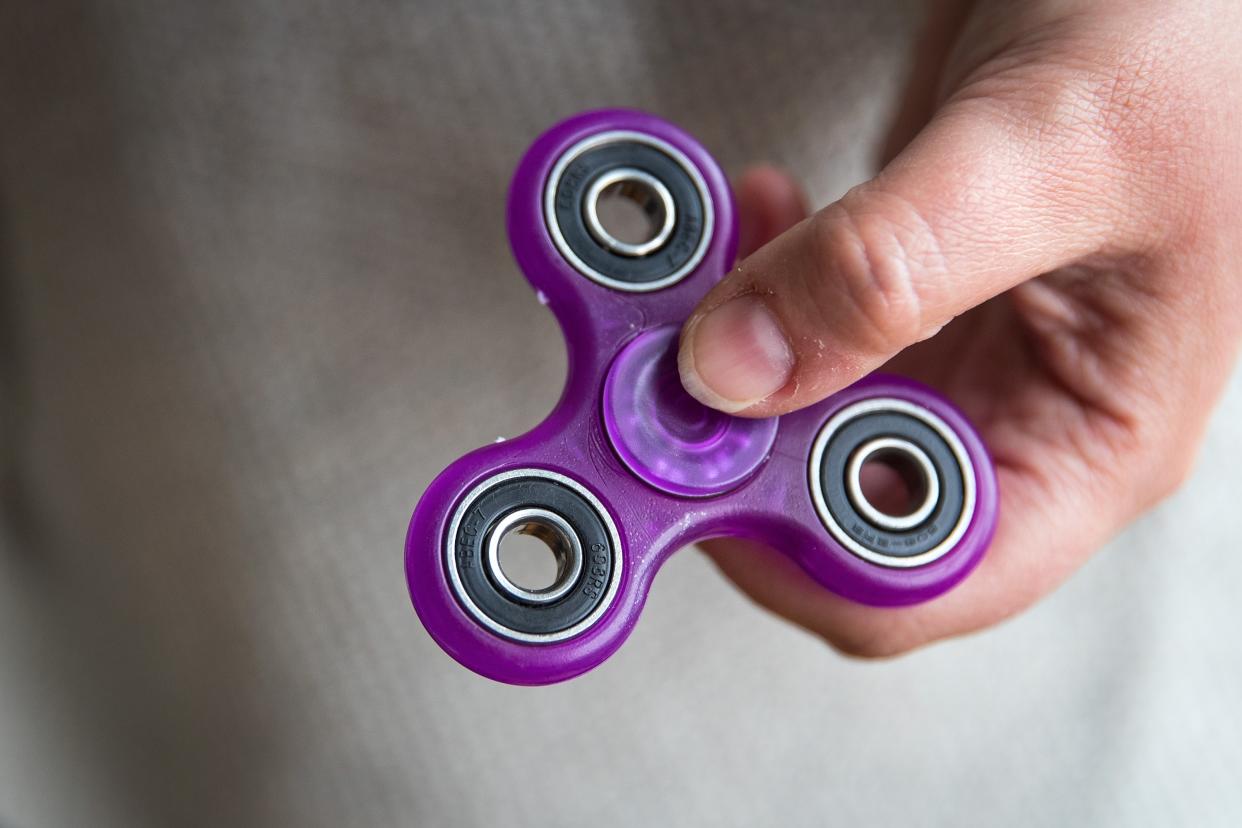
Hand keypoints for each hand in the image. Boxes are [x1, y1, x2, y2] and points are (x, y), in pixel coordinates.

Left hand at [680, 0, 1241, 655]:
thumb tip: (738, 368)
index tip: (704, 470)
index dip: (800, 555)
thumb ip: (891, 266)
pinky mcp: (909, 293)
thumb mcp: (1047, 157)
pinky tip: (747, 219)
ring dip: (731, 357)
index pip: (927, 581)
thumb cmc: (1192, 43)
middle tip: (665, 357)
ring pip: (804, 417)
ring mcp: (958, 356)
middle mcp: (1018, 418)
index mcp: (1090, 441)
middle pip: (838, 509)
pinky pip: (803, 330)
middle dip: (740, 444)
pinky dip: (752, 287)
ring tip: (706, 267)